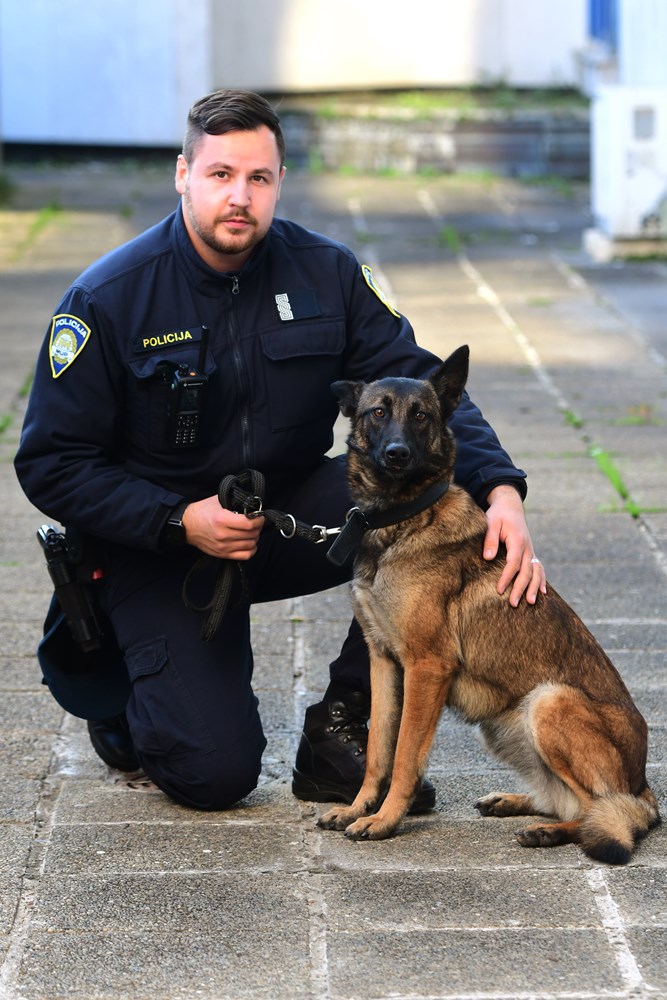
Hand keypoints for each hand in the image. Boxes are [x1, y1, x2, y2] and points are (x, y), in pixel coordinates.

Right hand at [181, 495, 263, 558]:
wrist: (187, 526)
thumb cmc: (202, 512)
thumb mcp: (218, 500)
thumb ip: (234, 500)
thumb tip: (251, 503)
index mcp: (222, 520)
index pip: (249, 523)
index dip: (259, 520)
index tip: (259, 516)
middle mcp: (223, 535)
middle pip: (252, 534)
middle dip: (258, 527)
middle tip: (257, 522)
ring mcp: (223, 546)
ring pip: (250, 545)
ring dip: (255, 537)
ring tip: (252, 531)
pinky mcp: (222, 554)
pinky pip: (245, 555)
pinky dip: (251, 549)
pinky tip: (249, 542)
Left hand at [483, 485, 546, 606]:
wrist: (510, 506)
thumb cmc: (499, 515)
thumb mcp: (491, 523)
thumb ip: (490, 539)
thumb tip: (488, 557)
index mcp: (518, 540)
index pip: (514, 563)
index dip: (507, 577)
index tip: (499, 590)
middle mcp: (528, 547)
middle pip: (526, 571)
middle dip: (521, 588)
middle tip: (513, 603)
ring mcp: (531, 551)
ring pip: (536, 571)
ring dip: (534, 587)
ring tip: (530, 602)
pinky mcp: (530, 553)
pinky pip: (539, 568)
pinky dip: (541, 580)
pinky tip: (542, 593)